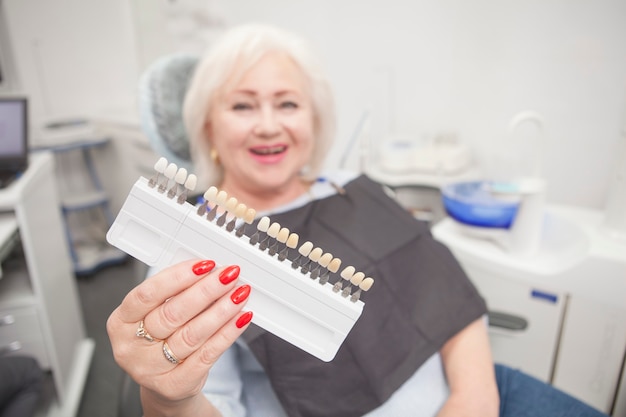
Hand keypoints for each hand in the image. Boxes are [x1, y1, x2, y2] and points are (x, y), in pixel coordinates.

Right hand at [107, 259, 252, 411]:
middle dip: (206, 290)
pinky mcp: (175, 385)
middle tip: (229, 275)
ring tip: (239, 293)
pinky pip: (206, 354)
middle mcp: (130, 347)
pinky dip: (227, 333)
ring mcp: (150, 369)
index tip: (204, 265)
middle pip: (172, 313)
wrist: (165, 385)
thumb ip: (175, 293)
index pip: (147, 294)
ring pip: (192, 334)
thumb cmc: (160, 341)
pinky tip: (240, 318)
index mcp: (120, 322)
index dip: (178, 277)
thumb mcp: (155, 314)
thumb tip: (208, 271)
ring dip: (221, 310)